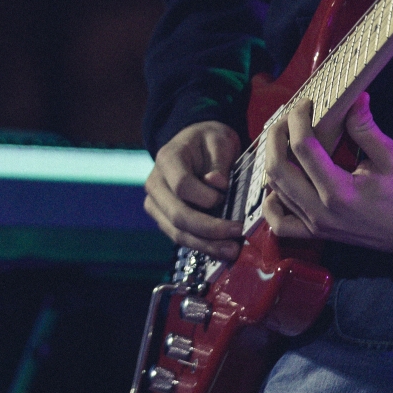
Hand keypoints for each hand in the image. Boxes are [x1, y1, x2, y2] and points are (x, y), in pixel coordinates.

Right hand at [145, 120, 244, 260]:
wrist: (195, 145)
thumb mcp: (218, 141)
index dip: (204, 197)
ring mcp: (156, 203)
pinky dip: (202, 246)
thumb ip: (218, 162)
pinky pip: (180, 237)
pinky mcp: (163, 218)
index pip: (181, 185)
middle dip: (209, 229)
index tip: (226, 197)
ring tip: (232, 251)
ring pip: (177, 232)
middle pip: (177, 214)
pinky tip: (221, 250)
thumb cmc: (209, 141)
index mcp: (167, 158)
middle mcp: (155, 183)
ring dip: (206, 245)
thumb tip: (217, 184)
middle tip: (236, 233)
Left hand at [263, 92, 392, 252]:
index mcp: (340, 191)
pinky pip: (280, 223)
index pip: (303, 148)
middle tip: (288, 118)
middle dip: (276, 136)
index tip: (306, 104)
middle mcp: (321, 211)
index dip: (298, 120)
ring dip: (272, 160)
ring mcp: (315, 225)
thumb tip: (354, 98)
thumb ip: (367, 129)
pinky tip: (278, 185)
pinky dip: (272, 203)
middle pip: (278, 169)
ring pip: (275, 191)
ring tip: (283, 139)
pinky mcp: (316, 233)